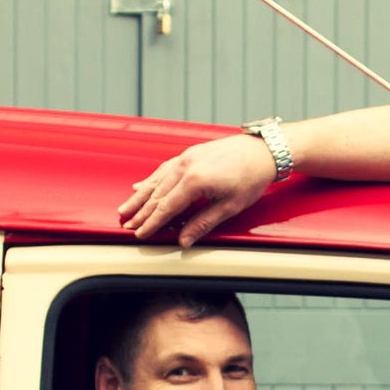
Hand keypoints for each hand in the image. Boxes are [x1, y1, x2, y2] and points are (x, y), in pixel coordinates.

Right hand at [118, 134, 280, 246]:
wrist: (263, 150)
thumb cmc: (251, 177)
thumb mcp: (230, 206)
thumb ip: (203, 223)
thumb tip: (185, 240)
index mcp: (195, 181)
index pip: (166, 208)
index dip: (152, 223)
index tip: (140, 234)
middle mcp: (186, 166)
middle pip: (157, 194)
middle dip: (140, 212)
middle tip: (127, 225)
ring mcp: (186, 157)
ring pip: (156, 180)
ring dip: (140, 196)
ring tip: (126, 208)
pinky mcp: (190, 153)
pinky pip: (164, 168)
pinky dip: (151, 179)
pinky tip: (142, 186)